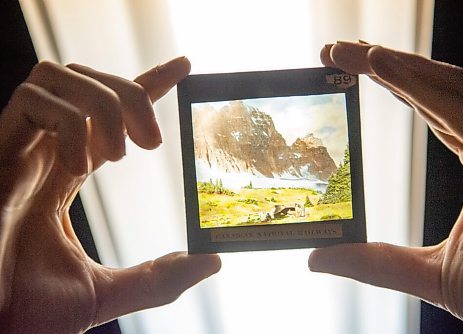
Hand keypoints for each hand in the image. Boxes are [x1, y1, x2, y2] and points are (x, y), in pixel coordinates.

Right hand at [0, 57, 220, 332]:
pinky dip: (68, 125)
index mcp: (64, 174)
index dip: (147, 83)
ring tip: (118, 154)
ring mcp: (18, 149)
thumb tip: (211, 260)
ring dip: (103, 105)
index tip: (183, 70)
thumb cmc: (27, 312)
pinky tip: (79, 166)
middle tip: (153, 141)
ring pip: (60, 76)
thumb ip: (159, 277)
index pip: (108, 114)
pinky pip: (34, 102)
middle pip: (86, 80)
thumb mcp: (107, 290)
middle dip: (130, 93)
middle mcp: (42, 153)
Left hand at [309, 42, 462, 332]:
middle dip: (387, 65)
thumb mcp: (431, 275)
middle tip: (335, 51)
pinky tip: (383, 67)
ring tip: (352, 52)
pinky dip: (426, 88)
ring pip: (453, 92)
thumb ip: (376, 263)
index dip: (393, 85)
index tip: (345, 71)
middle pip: (438, 92)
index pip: (432, 111)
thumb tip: (317, 258)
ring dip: (400, 66)